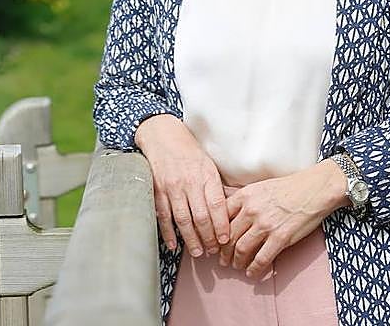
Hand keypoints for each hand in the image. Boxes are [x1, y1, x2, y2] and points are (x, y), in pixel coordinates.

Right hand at [134, 114, 229, 256]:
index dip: (222, 225)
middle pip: (200, 216)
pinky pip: (163, 217)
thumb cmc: (191, 153)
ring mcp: (171, 188)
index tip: (227, 239)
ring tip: (199, 252)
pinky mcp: (156, 192)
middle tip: (214, 252)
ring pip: (182, 219)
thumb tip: (233, 209)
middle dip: (208, 237)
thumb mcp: (209, 165)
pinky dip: (168, 233)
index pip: (217, 205)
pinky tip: (175, 245)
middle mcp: (189, 182)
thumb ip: (217, 187)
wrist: (163, 137)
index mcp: (206, 175)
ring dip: (191, 239)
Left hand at [221, 160, 348, 277]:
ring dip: (237, 262)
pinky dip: (254, 269)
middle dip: (224, 252)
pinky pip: (261, 259)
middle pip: (228, 237)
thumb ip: (245, 200)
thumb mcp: (262, 186)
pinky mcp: (280, 238)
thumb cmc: (291, 187)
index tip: (216, 243)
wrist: (317, 188)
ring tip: (237, 266)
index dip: (215, 234)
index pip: (220, 218)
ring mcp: (266, 225)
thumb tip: (230, 216)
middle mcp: (252, 210)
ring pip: (241, 250)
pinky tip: (252, 273)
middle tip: (224, 259)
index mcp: (246, 196)